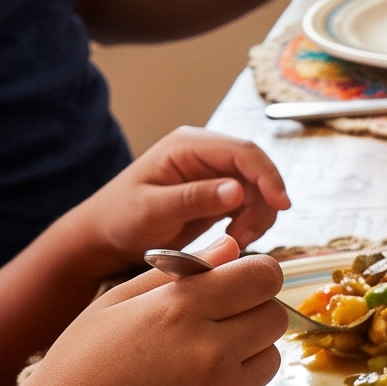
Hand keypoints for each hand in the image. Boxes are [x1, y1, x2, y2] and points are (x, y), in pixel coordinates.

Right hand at [10, 239, 288, 385]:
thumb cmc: (78, 371)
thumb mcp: (113, 306)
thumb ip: (177, 273)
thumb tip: (232, 247)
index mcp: (179, 309)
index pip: (263, 276)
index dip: (255, 276)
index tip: (239, 285)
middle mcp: (210, 350)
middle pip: (275, 315)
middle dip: (253, 314)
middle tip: (214, 326)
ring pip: (271, 357)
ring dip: (246, 355)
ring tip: (194, 366)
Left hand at [61, 128, 291, 274]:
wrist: (105, 235)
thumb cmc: (119, 219)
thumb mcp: (152, 211)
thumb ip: (194, 199)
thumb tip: (237, 190)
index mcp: (188, 145)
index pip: (243, 152)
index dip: (267, 176)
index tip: (281, 205)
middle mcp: (206, 154)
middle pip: (256, 170)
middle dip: (262, 203)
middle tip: (246, 236)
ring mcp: (213, 173)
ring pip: (258, 189)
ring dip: (258, 216)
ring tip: (236, 240)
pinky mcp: (218, 193)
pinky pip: (251, 203)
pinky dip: (251, 222)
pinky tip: (234, 238)